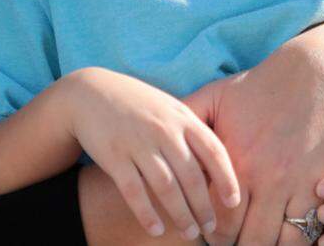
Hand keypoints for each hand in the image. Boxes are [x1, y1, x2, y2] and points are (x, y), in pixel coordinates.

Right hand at [63, 67, 240, 240]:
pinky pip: (134, 191)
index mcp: (181, 117)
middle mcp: (162, 130)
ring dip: (181, 215)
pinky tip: (156, 230)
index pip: (213, 150)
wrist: (90, 92)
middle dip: (204, 207)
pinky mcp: (113, 156)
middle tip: (211, 228)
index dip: (227, 178)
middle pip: (192, 176)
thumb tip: (217, 164)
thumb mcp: (168, 107)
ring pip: (166, 187)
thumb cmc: (138, 104)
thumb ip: (191, 130)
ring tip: (190, 233)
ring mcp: (137, 143)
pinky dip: (146, 213)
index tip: (234, 202)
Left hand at [182, 39, 323, 245]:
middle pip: (251, 241)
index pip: (219, 223)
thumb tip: (155, 131)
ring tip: (262, 238)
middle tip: (234, 242)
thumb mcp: (217, 94)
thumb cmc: (264, 85)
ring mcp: (304, 186)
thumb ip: (186, 115)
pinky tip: (292, 232)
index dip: (213, 237)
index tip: (210, 234)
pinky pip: (317, 230)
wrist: (322, 72)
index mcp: (238, 162)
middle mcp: (270, 180)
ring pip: (284, 242)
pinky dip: (305, 239)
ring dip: (271, 244)